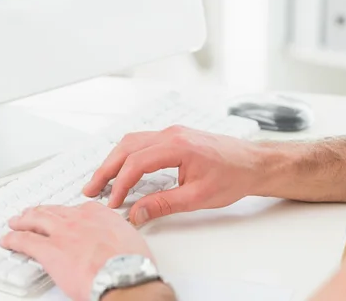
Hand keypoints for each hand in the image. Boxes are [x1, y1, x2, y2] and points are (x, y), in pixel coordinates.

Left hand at [0, 202, 153, 300]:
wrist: (124, 276)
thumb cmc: (132, 263)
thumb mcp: (130, 239)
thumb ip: (118, 235)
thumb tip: (119, 243)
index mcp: (98, 214)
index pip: (76, 208)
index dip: (65, 212)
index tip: (63, 214)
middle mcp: (77, 219)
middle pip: (52, 211)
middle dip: (39, 212)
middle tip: (30, 213)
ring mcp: (61, 233)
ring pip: (35, 221)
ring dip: (22, 221)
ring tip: (15, 222)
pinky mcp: (49, 250)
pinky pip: (24, 241)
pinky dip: (13, 240)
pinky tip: (7, 240)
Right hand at [83, 126, 267, 224]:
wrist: (254, 163)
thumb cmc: (233, 176)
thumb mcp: (198, 197)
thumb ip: (163, 204)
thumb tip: (137, 212)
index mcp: (177, 146)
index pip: (136, 163)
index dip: (120, 184)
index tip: (112, 202)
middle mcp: (171, 134)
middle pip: (126, 147)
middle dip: (106, 169)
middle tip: (91, 188)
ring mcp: (171, 133)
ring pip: (131, 142)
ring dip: (114, 161)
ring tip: (101, 180)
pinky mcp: (173, 137)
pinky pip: (141, 142)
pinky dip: (126, 156)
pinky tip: (121, 169)